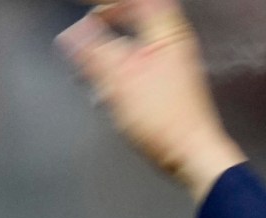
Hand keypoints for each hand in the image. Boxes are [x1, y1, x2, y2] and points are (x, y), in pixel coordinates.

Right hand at [58, 0, 246, 197]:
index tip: (80, 5)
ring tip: (90, 68)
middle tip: (84, 30)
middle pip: (131, 14)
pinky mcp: (168, 82)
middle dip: (104, 23)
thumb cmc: (165, 120)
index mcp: (166, 30)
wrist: (193, 156)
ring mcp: (172, 61)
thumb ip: (93, 50)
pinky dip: (118, 70)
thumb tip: (72, 33)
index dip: (104, 3)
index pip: (131, 0)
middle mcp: (173, 40)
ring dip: (108, 51)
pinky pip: (136, 63)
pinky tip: (106, 90)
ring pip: (131, 41)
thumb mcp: (119, 79)